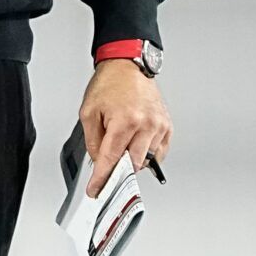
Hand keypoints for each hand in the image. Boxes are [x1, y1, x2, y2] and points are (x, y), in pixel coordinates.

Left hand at [79, 60, 173, 196]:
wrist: (128, 66)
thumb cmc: (109, 84)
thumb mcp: (89, 112)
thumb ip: (93, 141)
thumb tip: (100, 162)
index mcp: (124, 121)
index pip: (112, 159)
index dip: (102, 178)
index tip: (96, 190)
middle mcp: (145, 125)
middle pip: (133, 165)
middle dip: (119, 171)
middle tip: (108, 171)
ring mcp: (159, 126)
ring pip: (147, 160)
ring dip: (133, 161)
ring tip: (122, 144)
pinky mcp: (167, 125)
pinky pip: (159, 152)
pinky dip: (147, 154)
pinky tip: (136, 145)